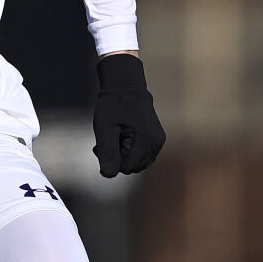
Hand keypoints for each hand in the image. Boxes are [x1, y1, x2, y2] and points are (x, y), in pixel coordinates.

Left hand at [92, 53, 165, 176]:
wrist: (126, 85)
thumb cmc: (113, 105)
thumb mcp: (104, 128)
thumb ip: (107, 152)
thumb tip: (108, 175)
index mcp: (146, 141)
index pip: (124, 168)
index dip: (111, 158)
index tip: (104, 141)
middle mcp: (156, 144)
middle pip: (131, 167)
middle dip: (117, 157)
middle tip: (108, 137)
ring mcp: (158, 142)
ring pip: (135, 163)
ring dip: (122, 154)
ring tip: (115, 136)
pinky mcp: (156, 140)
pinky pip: (140, 156)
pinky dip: (129, 150)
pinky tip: (122, 136)